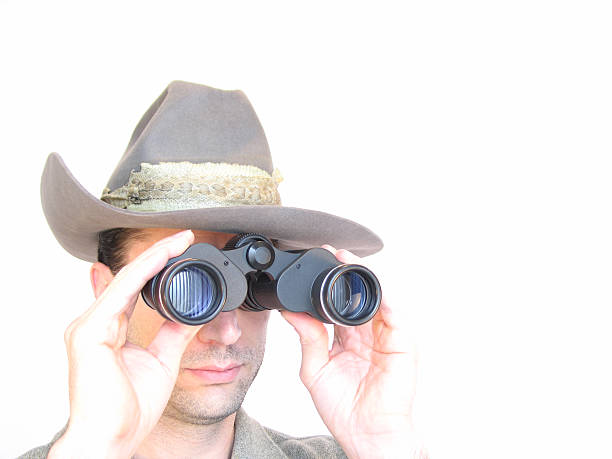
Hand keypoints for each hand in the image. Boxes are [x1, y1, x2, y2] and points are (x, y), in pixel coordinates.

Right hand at [50, 230, 201, 457]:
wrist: (112, 439)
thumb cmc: (129, 409)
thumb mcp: (161, 361)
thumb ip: (174, 334)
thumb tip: (192, 314)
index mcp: (107, 332)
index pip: (133, 291)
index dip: (156, 269)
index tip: (179, 251)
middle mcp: (94, 325)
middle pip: (129, 280)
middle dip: (158, 256)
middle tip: (183, 237)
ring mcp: (88, 327)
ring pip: (126, 279)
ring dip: (155, 256)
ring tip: (180, 239)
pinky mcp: (89, 332)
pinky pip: (122, 291)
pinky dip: (144, 271)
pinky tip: (163, 255)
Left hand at [281, 246, 425, 458]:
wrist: (367, 433)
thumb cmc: (344, 408)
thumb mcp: (315, 370)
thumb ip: (307, 338)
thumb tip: (290, 312)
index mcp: (346, 338)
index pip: (336, 304)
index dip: (326, 285)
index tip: (312, 266)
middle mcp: (366, 333)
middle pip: (357, 295)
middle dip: (345, 273)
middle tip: (330, 253)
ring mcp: (385, 335)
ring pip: (376, 298)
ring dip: (363, 278)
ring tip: (346, 260)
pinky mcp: (402, 342)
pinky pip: (394, 314)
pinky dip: (383, 299)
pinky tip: (368, 286)